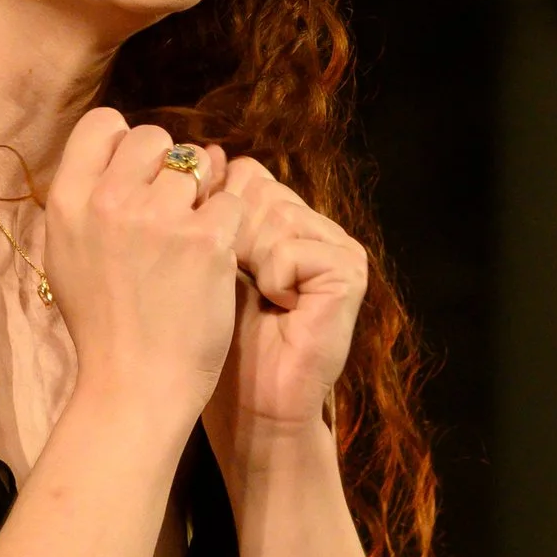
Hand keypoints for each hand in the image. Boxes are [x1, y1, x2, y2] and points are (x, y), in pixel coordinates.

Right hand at [42, 109, 239, 415]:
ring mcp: (159, 218)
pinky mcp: (205, 240)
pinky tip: (216, 256)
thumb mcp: (68, 255)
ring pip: (199, 165)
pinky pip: (231, 202)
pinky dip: (229, 226)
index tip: (138, 176)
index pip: (104, 123)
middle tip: (172, 210)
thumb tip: (123, 157)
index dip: (127, 144)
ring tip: (193, 237)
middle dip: (170, 166)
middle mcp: (110, 200)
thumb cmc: (104, 325)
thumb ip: (89, 201)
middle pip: (156, 137)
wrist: (134, 384)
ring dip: (203, 194)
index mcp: (68, 201)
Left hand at [212, 159, 368, 434]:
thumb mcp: (207, 263)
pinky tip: (279, 306)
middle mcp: (315, 225)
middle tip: (235, 283)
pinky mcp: (348, 270)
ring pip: (273, 214)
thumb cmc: (221, 341)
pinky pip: (292, 246)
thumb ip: (211, 211)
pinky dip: (274, 278)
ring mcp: (337, 245)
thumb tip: (207, 151)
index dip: (215, 212)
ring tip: (257, 298)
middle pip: (257, 190)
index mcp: (284, 219)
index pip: (244, 176)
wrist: (252, 404)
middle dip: (230, 237)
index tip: (209, 260)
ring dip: (249, 260)